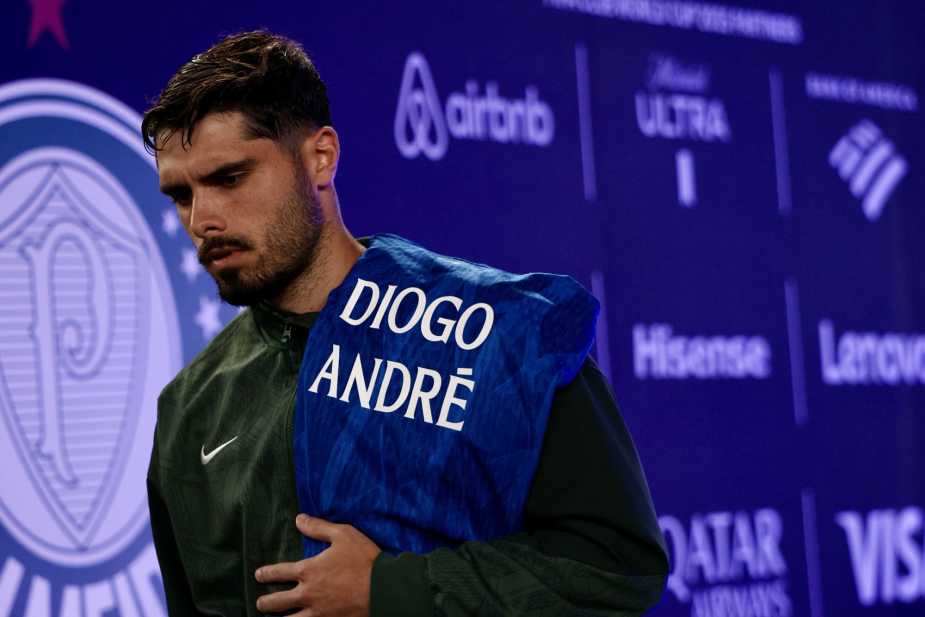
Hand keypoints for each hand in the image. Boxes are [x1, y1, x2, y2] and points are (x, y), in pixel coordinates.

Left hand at [255, 514, 381, 615]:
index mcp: (309, 570)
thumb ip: (318, 527)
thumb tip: (299, 519)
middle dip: (266, 603)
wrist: (383, 588)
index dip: (266, 574)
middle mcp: (308, 593)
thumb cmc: (364, 559)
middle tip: (260, 603)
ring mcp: (318, 612)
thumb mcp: (343, 534)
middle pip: (278, 602)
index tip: (259, 575)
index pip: (279, 572)